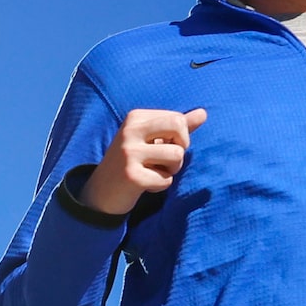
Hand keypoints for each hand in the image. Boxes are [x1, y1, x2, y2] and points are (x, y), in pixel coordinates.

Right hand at [82, 108, 206, 216]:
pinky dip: (160, 186)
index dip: (180, 137)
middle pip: (178, 128)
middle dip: (181, 147)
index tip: (162, 147)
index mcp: (135, 117)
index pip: (177, 118)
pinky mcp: (132, 176)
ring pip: (177, 156)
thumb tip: (203, 113)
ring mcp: (129, 153)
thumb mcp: (151, 140)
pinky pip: (166, 180)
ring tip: (154, 172)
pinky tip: (144, 185)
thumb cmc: (133, 162)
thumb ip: (177, 127)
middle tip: (167, 159)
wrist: (102, 192)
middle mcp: (130, 131)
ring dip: (172, 170)